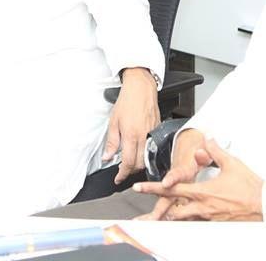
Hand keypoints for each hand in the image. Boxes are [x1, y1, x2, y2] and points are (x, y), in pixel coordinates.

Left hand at [102, 67, 159, 183]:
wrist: (140, 88)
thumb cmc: (127, 101)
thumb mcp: (113, 122)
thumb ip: (111, 142)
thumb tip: (107, 157)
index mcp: (131, 135)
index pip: (127, 163)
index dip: (122, 174)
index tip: (117, 178)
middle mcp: (144, 137)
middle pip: (139, 164)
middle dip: (130, 171)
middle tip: (122, 170)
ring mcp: (152, 134)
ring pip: (147, 158)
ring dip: (138, 163)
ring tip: (130, 161)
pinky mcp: (158, 130)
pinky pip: (153, 147)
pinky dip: (146, 153)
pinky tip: (139, 150)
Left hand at [134, 138, 263, 221]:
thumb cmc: (251, 187)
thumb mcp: (231, 163)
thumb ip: (215, 151)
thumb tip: (206, 140)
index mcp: (202, 192)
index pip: (172, 189)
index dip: (153, 188)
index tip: (138, 188)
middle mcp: (202, 208)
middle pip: (172, 211)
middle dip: (155, 213)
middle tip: (141, 216)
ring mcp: (209, 218)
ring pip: (183, 220)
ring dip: (170, 219)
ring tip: (156, 221)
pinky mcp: (217, 224)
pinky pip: (198, 224)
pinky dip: (188, 223)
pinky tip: (183, 222)